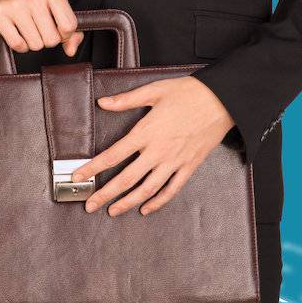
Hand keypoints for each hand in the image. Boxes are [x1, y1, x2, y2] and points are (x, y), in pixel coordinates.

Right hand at [0, 0, 84, 56]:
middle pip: (51, 39)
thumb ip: (69, 28)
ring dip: (33, 43)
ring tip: (28, 30)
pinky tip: (18, 34)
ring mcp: (15, 5)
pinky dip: (20, 46)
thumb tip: (71, 51)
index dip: (64, 34)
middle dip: (47, 40)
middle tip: (40, 29)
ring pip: (35, 44)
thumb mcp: (54, 4)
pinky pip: (17, 44)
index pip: (68, 26)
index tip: (57, 29)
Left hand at [73, 76, 235, 216]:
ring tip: (112, 211)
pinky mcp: (190, 167)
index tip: (78, 177)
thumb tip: (103, 102)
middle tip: (89, 204)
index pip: (113, 155)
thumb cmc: (188, 93)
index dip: (93, 168)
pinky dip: (158, 202)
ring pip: (147, 189)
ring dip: (128, 202)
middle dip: (105, 194)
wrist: (222, 101)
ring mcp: (175, 162)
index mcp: (145, 132)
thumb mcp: (153, 91)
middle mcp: (158, 151)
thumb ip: (126, 100)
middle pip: (126, 179)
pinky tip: (146, 208)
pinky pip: (172, 189)